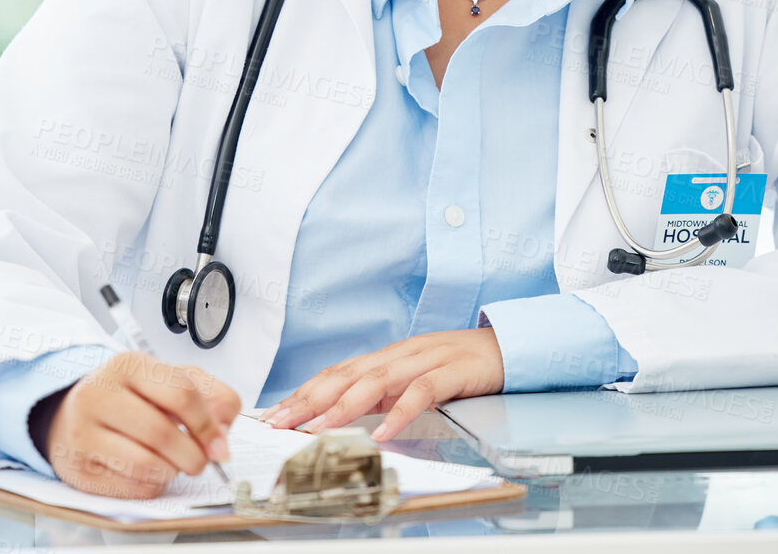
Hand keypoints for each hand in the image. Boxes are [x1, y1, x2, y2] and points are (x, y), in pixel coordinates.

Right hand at [44, 351, 240, 498]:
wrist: (73, 413)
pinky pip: (132, 487)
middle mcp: (99, 394)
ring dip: (172, 471)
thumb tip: (223, 428)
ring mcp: (83, 432)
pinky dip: (153, 485)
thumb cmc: (130, 397)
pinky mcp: (79, 468)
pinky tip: (151, 472)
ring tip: (173, 464)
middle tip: (200, 461)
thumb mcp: (169, 380)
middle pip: (162, 433)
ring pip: (146, 465)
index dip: (208, 425)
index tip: (219, 445)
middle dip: (193, 455)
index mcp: (128, 365)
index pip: (181, 393)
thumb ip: (208, 394)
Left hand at [259, 328, 503, 442]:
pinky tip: (383, 431)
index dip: (302, 393)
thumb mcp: (410, 380)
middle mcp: (397, 355)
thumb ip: (380, 395)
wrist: (504, 346)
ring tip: (319, 428)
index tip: (273, 415)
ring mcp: (423, 360)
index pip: (334, 375)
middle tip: (279, 422)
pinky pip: (421, 392)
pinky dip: (399, 412)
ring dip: (343, 406)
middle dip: (308, 400)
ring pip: (375, 381)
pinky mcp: (451, 371)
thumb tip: (342, 417)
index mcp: (384, 358)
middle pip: (345, 376)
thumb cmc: (455, 366)